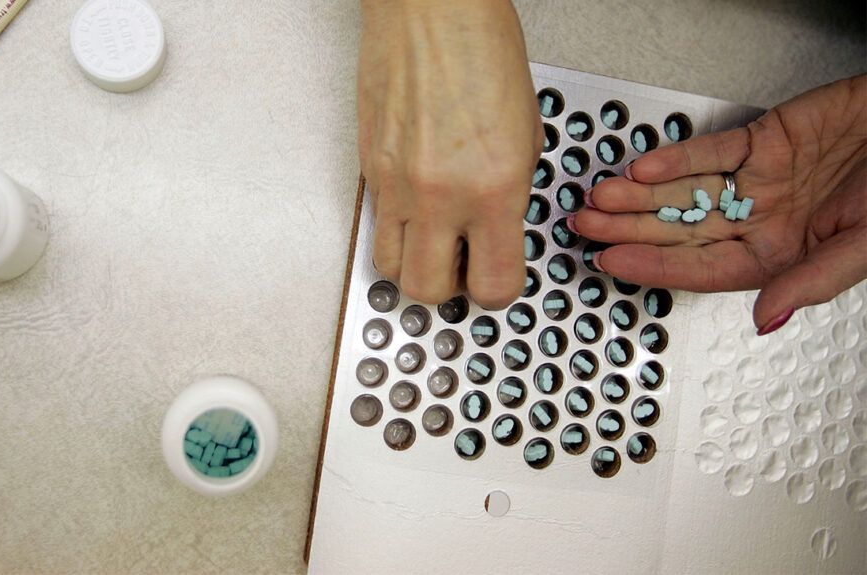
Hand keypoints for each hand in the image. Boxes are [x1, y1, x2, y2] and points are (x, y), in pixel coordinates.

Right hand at [358, 0, 540, 308]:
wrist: (429, 9)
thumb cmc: (480, 49)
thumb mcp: (528, 129)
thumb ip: (513, 190)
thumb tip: (500, 228)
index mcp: (494, 186)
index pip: (493, 284)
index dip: (498, 291)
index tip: (499, 278)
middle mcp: (439, 194)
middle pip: (428, 292)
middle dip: (449, 289)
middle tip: (462, 267)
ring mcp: (396, 183)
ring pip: (390, 268)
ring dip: (414, 266)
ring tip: (434, 243)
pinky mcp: (367, 169)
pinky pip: (377, 224)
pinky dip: (397, 229)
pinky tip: (416, 204)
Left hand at [574, 75, 866, 333]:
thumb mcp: (864, 247)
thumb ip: (812, 281)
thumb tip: (765, 318)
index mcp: (779, 257)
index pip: (702, 270)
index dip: (655, 269)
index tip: (611, 266)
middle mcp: (761, 221)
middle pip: (681, 231)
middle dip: (629, 230)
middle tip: (583, 229)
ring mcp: (759, 181)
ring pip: (685, 191)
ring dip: (639, 196)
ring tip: (598, 199)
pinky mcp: (764, 140)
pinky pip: (712, 152)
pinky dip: (676, 159)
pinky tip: (642, 169)